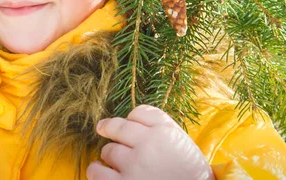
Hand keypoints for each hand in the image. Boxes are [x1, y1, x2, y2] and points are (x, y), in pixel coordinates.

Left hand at [86, 105, 214, 179]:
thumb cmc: (188, 170)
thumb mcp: (180, 140)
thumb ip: (159, 124)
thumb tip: (130, 117)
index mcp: (164, 132)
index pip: (138, 113)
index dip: (131, 119)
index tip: (126, 125)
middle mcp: (147, 146)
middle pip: (118, 128)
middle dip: (112, 130)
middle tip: (103, 128)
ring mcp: (134, 167)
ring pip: (107, 151)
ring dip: (108, 155)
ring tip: (110, 160)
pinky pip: (98, 173)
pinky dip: (97, 171)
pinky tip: (102, 172)